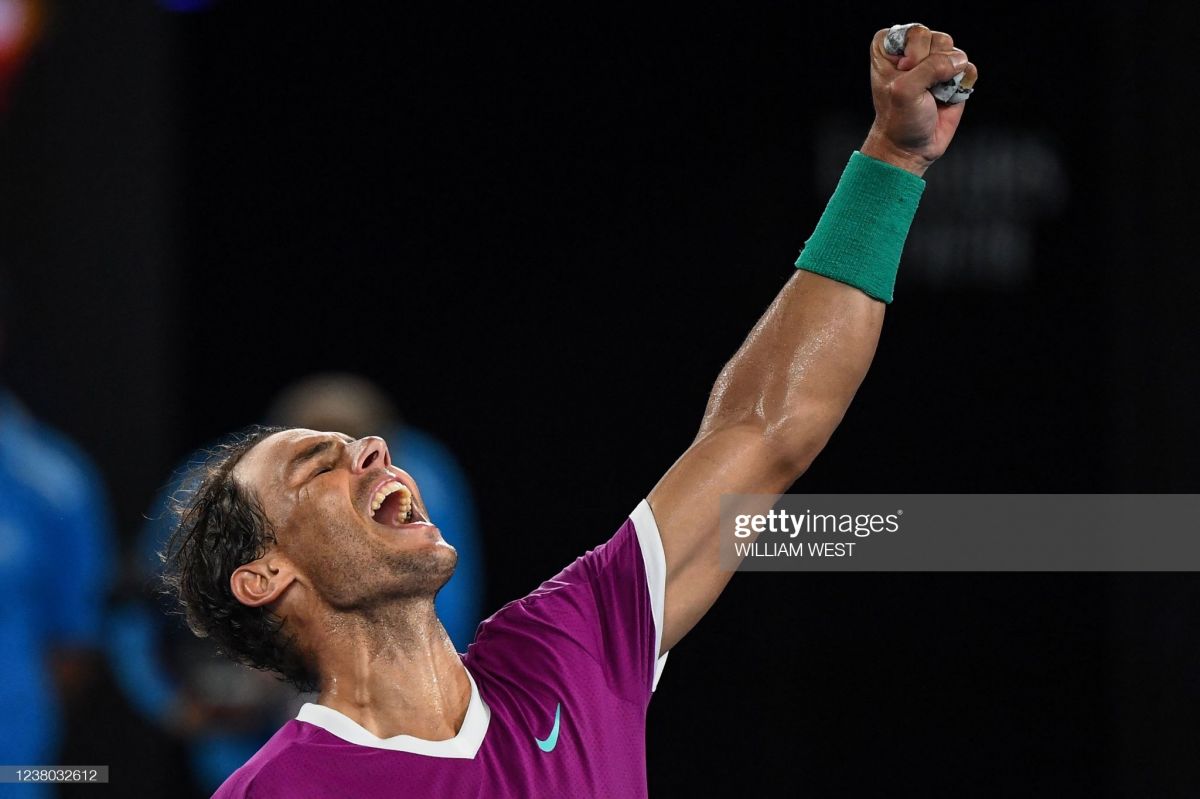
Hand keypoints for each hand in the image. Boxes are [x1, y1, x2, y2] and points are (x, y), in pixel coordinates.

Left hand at [861, 24, 977, 175]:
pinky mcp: (954, 76)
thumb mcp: (905, 91)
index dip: (913, 54)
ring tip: (932, 94)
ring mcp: (935, 63)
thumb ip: (931, 67)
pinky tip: (946, 97)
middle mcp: (913, 51)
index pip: (913, 32)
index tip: (902, 75)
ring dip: (946, 76)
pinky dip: (962, 83)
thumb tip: (960, 61)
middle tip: (919, 90)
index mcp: (890, 49)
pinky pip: (968, 68)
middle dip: (931, 67)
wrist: (911, 148)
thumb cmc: (899, 119)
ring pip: (955, 51)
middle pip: (937, 39)